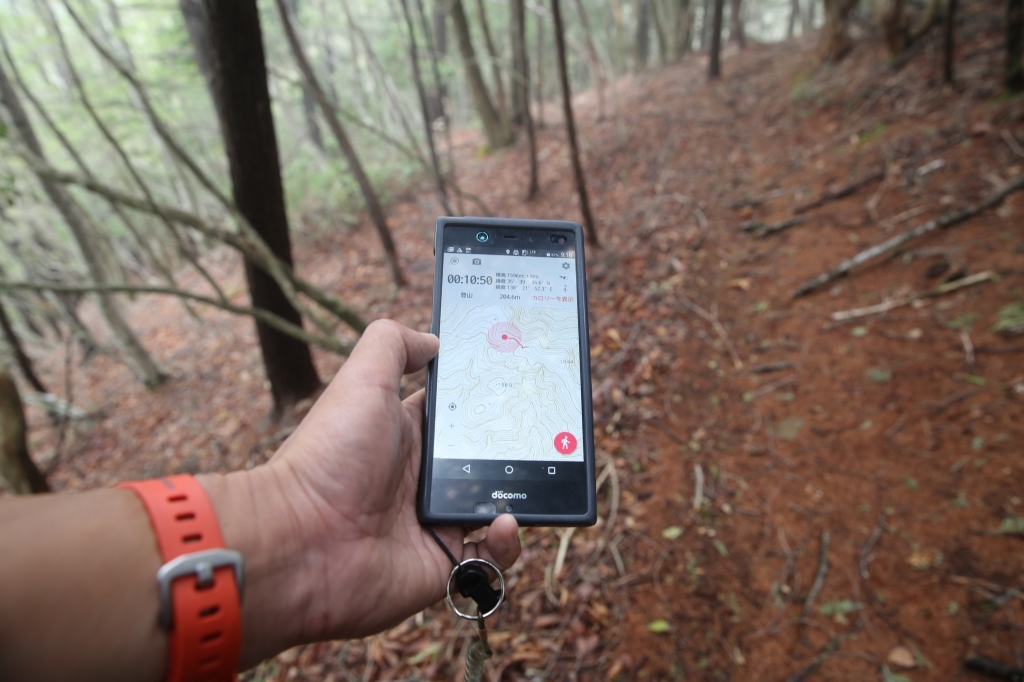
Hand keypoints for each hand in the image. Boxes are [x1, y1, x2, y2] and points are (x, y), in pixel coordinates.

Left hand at [208, 320, 520, 665]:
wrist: (301, 542)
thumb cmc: (330, 458)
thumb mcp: (362, 381)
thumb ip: (393, 345)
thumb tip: (434, 339)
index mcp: (408, 435)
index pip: (462, 415)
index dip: (491, 402)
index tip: (526, 389)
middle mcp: (423, 478)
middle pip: (486, 461)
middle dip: (515, 451)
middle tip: (545, 439)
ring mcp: (434, 522)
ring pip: (496, 507)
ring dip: (519, 497)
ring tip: (529, 484)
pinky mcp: (442, 562)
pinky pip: (489, 558)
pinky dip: (506, 544)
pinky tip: (504, 522)